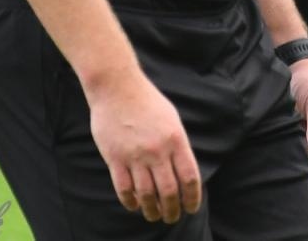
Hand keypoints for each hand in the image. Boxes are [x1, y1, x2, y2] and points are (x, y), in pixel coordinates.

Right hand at [86, 72, 201, 223]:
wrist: (118, 88)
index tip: (191, 208)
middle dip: (172, 209)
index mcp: (176, 140)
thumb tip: (183, 171)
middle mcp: (157, 151)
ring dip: (152, 209)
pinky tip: (135, 206)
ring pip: (146, 193)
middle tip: (172, 218)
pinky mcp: (115, 158)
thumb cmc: (148, 102)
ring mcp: (135, 156)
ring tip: (154, 216)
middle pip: (168, 191)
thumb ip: (178, 145)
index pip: (189, 177)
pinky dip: (130, 201)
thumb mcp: (172, 120)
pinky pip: (124, 188)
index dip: (192, 197)